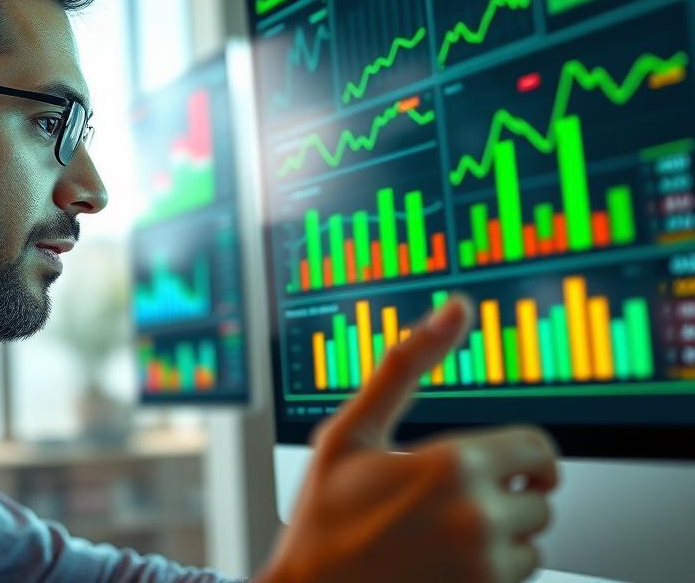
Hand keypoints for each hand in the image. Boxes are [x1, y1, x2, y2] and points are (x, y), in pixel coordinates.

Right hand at [258, 295, 559, 582]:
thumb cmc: (323, 514)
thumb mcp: (351, 432)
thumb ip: (406, 364)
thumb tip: (455, 308)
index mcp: (453, 465)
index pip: (538, 450)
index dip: (520, 453)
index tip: (500, 461)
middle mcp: (478, 519)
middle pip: (540, 497)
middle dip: (506, 494)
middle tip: (450, 499)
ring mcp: (483, 568)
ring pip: (532, 542)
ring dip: (503, 535)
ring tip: (444, 532)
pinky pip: (518, 577)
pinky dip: (492, 569)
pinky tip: (445, 562)